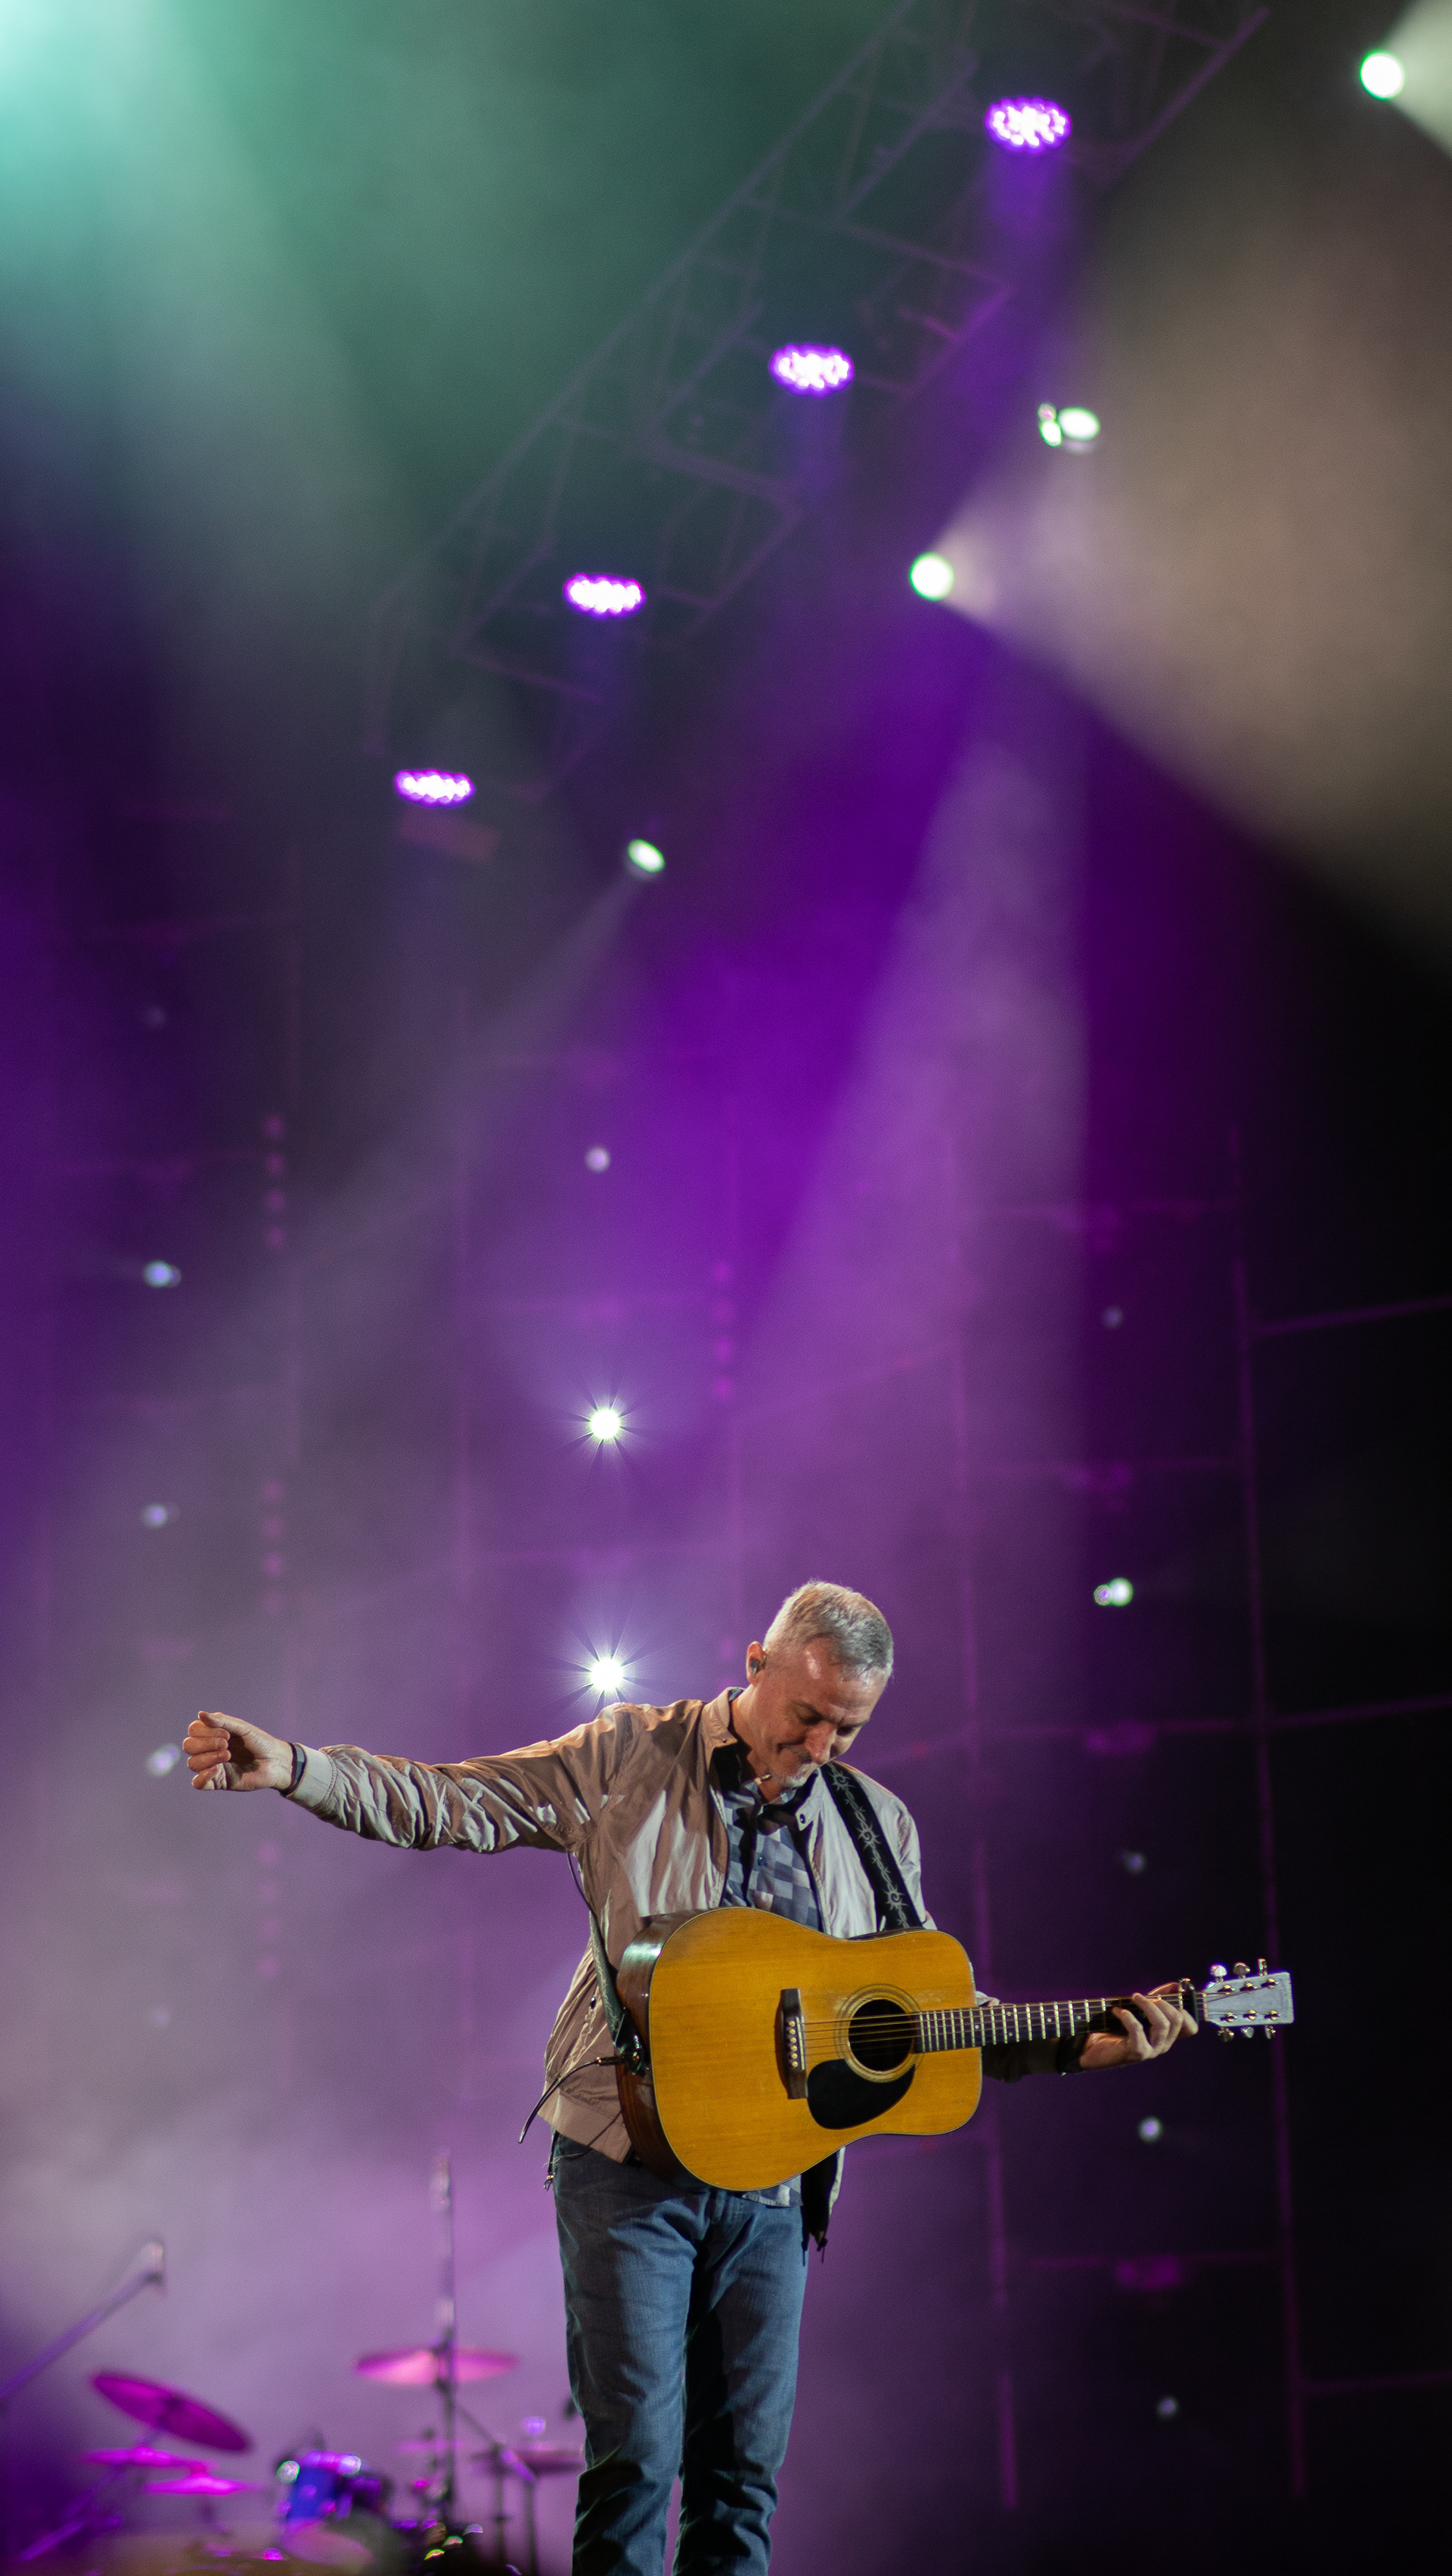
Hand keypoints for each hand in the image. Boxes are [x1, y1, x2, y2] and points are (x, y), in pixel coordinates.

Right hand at [184, 1710, 292, 1793]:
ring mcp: (212, 1766)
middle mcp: (210, 1750)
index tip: (227, 1734)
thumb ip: (221, 1721)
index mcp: (213, 1734)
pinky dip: (202, 1776)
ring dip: (208, 1757)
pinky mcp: (218, 1782)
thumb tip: (200, 1714)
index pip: (194, 1730)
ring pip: (192, 1763)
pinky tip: (216, 1769)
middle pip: (189, 1746)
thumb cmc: (260, 1742)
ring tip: (228, 1756)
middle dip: (206, 1743)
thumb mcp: (242, 1728)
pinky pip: (197, 1783)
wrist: (276, 1761)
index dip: (205, 1731)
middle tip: (227, 1744)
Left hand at [1078, 1981, 1196, 2070]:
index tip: (1172, 1994)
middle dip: (1162, 2002)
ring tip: (1133, 1997)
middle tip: (1143, 1996)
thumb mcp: (1139, 2010)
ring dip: (1148, 2006)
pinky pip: (1139, 2031)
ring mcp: (1152, 2051)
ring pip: (1163, 2025)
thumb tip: (1176, 1985)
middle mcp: (1163, 2045)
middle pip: (1177, 2020)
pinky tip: (1118, 2011)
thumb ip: (1157, 1998)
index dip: (1186, 2008)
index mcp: (1166, 2035)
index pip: (1191, 2028)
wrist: (1091, 2047)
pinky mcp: (1137, 2053)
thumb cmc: (1115, 2027)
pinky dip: (1128, 2016)